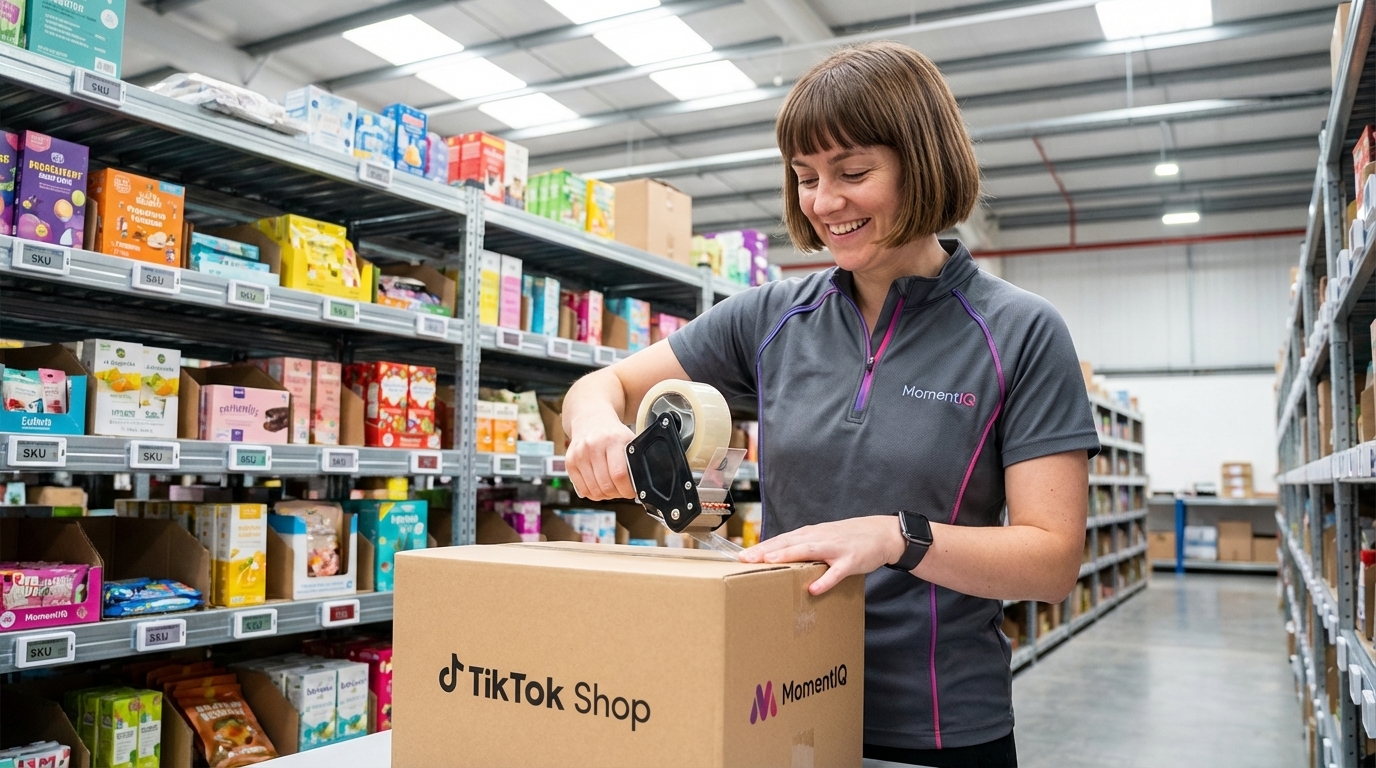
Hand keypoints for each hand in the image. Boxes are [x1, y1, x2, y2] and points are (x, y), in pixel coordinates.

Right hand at [565, 418, 637, 499]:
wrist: (591, 420)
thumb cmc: (613, 434)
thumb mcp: (628, 440)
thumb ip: (635, 459)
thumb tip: (641, 485)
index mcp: (613, 440)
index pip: (619, 474)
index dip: (627, 489)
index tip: (632, 492)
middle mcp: (593, 446)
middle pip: (606, 485)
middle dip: (618, 494)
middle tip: (622, 491)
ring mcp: (579, 454)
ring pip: (594, 490)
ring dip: (606, 495)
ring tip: (612, 488)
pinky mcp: (569, 462)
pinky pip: (583, 489)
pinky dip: (593, 494)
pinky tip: (600, 487)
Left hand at [740, 515, 906, 594]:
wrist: (881, 533)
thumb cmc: (847, 538)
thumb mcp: (822, 538)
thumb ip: (803, 548)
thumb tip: (779, 559)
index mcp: (810, 534)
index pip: (781, 539)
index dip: (761, 546)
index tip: (741, 555)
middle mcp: (819, 538)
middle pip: (789, 542)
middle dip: (766, 550)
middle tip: (745, 559)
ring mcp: (835, 548)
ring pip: (808, 551)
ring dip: (788, 556)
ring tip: (770, 563)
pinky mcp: (851, 560)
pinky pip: (837, 572)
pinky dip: (825, 579)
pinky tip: (813, 589)